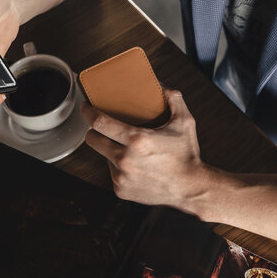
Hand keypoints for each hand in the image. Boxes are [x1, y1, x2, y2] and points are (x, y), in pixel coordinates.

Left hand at [81, 89, 211, 212]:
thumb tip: (163, 87)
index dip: (88, 112)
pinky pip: (112, 173)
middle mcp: (125, 159)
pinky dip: (119, 168)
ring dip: (110, 150)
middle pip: (92, 139)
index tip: (85, 107)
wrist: (191, 188)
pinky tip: (133, 166)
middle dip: (93, 131)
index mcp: (137, 140)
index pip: (100, 122)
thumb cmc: (187, 155)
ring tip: (127, 149)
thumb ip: (173, 99)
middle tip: (101, 127)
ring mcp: (121, 177)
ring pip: (103, 157)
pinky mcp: (121, 190)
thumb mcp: (184, 122)